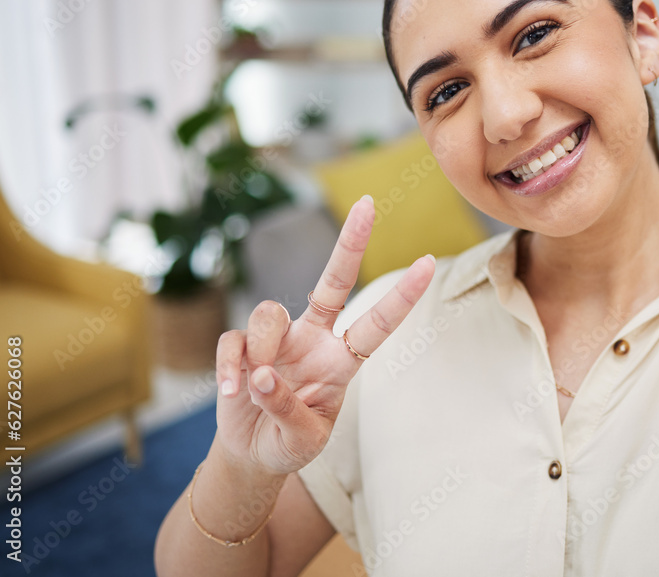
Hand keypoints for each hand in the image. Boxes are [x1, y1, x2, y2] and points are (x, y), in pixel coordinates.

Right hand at [213, 195, 435, 474]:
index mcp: (342, 362)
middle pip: (334, 282)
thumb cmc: (290, 444)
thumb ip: (288, 410)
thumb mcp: (303, 440)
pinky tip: (229, 391)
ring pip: (270, 314)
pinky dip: (229, 367)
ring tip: (254, 388)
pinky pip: (233, 340)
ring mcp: (278, 340)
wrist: (252, 455)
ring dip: (261, 348)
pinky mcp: (241, 347)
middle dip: (350, 243)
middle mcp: (315, 339)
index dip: (401, 297)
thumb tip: (264, 374)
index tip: (429, 263)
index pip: (376, 324)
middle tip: (368, 204)